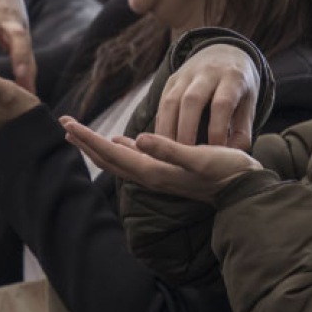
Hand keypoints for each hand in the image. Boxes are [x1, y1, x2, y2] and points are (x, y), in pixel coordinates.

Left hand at [62, 117, 261, 201]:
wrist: (245, 188)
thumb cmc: (227, 170)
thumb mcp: (200, 157)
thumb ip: (169, 150)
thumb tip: (139, 139)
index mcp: (153, 171)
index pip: (112, 153)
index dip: (89, 138)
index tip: (68, 122)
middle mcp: (151, 176)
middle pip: (108, 158)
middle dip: (86, 142)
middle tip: (65, 123)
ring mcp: (158, 176)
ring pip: (119, 160)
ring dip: (99, 146)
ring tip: (81, 134)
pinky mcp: (168, 172)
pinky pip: (135, 160)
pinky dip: (121, 149)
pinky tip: (121, 141)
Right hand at [157, 44, 258, 148]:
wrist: (225, 54)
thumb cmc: (239, 88)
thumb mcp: (249, 104)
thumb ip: (243, 130)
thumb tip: (230, 154)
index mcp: (233, 77)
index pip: (222, 103)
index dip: (217, 129)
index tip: (214, 153)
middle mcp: (208, 72)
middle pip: (192, 100)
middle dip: (187, 130)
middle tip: (185, 157)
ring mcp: (187, 74)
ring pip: (172, 100)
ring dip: (168, 129)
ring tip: (169, 154)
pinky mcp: (172, 79)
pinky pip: (163, 102)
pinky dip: (161, 124)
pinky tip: (163, 143)